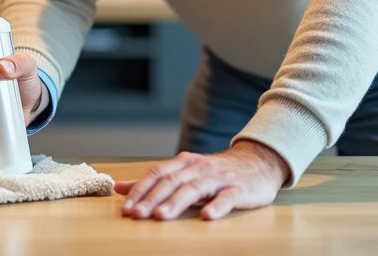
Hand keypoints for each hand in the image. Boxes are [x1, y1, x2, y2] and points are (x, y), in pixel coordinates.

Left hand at [115, 141, 289, 220]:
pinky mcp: (239, 189)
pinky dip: (217, 206)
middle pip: (172, 182)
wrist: (258, 161)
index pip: (157, 174)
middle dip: (152, 198)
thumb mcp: (184, 173)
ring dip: (176, 202)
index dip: (140, 190)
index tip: (125, 208)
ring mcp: (219, 178)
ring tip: (161, 216)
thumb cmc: (216, 172)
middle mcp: (199, 168)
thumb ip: (154, 182)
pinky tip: (207, 216)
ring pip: (195, 189)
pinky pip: (227, 197)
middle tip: (137, 214)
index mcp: (184, 164)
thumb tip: (119, 188)